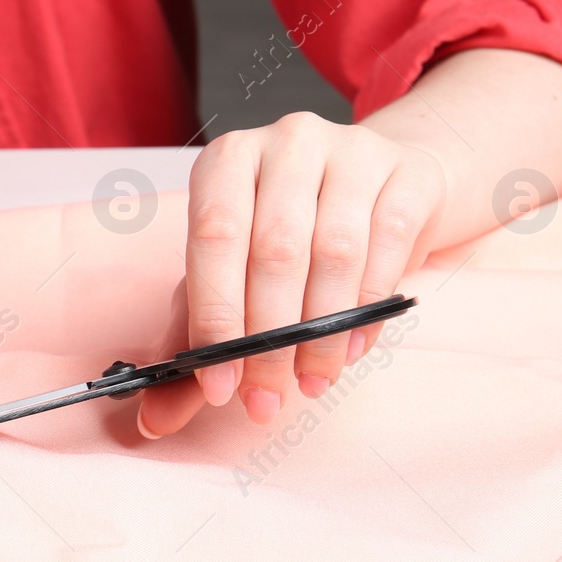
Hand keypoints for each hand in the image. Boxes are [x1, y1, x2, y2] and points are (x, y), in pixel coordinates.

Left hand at [138, 112, 445, 436]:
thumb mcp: (235, 275)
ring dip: (320, 336)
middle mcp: (286, 143)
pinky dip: (367, 312)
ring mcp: (351, 151)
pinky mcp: (407, 173)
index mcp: (228, 161)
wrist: (384, 184)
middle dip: (268, 341)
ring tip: (310, 382)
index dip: (216, 316)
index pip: (213, 237)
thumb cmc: (294, 233)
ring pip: (334, 254)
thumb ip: (199, 340)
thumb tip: (155, 418)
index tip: (219, 384)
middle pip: (275, 251)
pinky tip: (350, 350)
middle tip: (265, 398)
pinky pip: (387, 249)